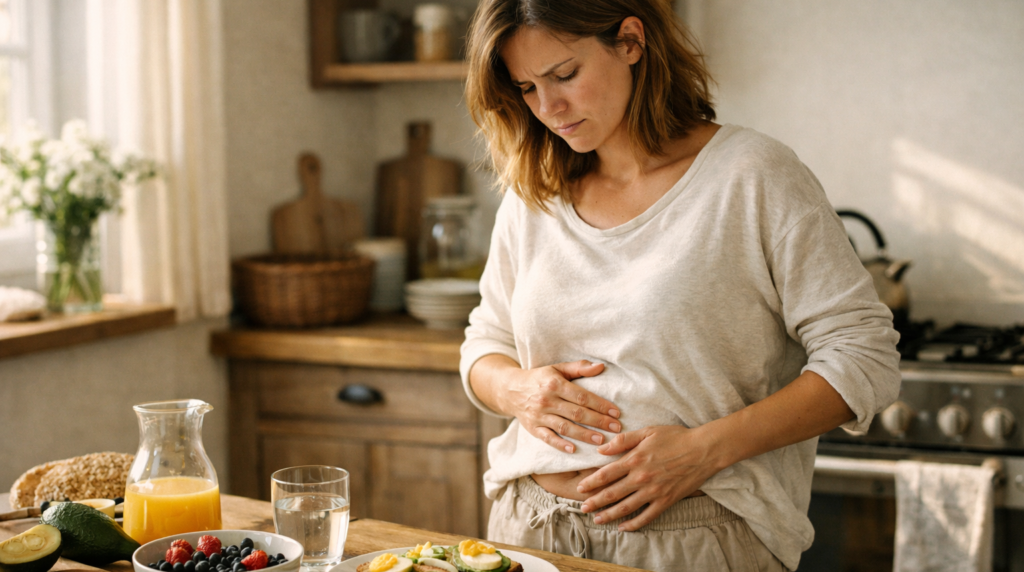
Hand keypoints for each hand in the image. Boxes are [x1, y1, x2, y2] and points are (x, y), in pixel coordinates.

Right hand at [499, 360, 621, 452]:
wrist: (510, 389)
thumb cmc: (540, 379)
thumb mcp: (557, 369)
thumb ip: (579, 368)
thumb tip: (601, 367)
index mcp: (554, 384)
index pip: (581, 396)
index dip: (600, 405)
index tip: (616, 412)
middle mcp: (546, 400)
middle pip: (576, 413)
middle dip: (598, 421)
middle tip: (616, 428)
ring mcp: (539, 415)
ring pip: (564, 427)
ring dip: (584, 434)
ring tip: (601, 440)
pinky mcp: (533, 428)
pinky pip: (547, 438)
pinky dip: (560, 444)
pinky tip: (574, 450)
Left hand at [575, 425, 722, 530]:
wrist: (703, 450)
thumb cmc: (675, 437)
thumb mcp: (647, 432)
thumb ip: (623, 440)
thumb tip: (602, 448)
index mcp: (634, 460)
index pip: (605, 474)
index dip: (590, 482)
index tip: (580, 487)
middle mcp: (641, 478)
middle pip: (611, 493)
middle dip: (594, 502)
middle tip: (582, 508)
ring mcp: (654, 491)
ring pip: (626, 508)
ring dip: (609, 515)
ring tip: (597, 519)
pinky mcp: (666, 500)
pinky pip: (647, 516)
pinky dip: (634, 524)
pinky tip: (624, 527)